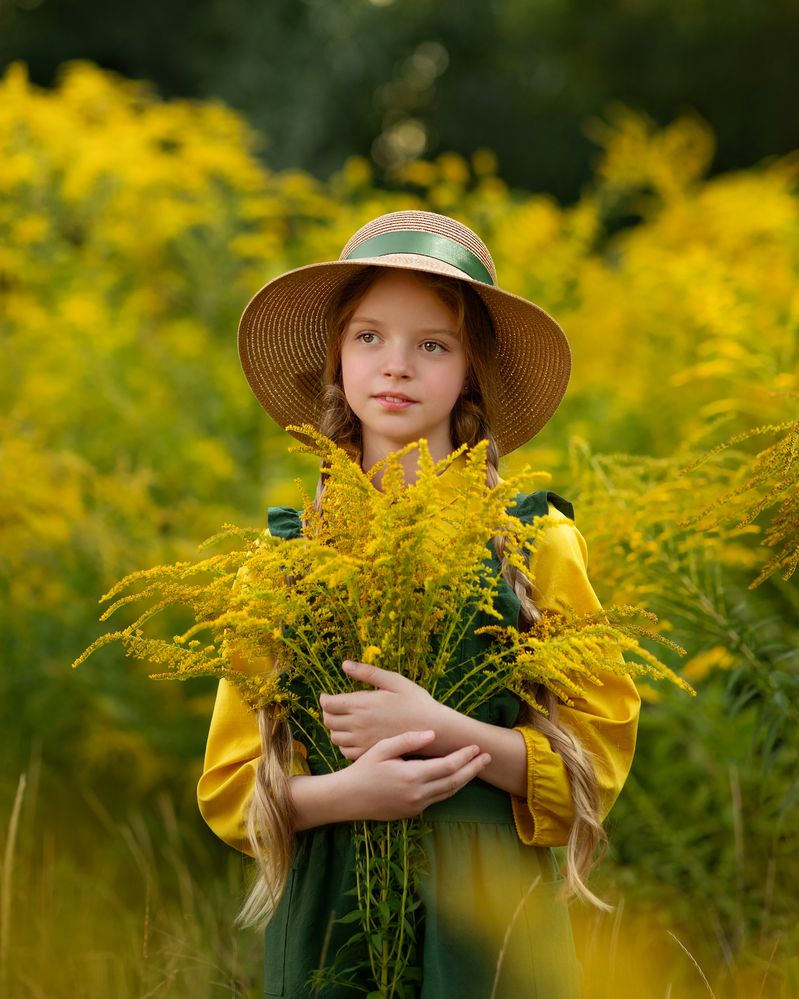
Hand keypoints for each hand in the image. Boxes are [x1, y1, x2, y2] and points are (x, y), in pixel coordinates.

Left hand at [320, 661, 443, 760]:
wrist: (434, 729)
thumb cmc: (416, 702)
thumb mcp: (394, 681)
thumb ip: (368, 673)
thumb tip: (345, 664)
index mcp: (362, 704)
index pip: (328, 704)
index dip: (324, 699)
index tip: (327, 696)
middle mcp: (358, 724)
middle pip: (328, 720)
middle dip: (328, 712)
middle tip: (335, 707)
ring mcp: (363, 741)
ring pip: (334, 737)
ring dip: (335, 728)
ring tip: (344, 721)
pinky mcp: (370, 753)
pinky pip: (345, 752)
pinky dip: (344, 744)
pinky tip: (353, 737)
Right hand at [341, 730, 490, 820]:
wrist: (348, 799)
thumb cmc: (363, 769)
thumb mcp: (383, 749)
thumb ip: (409, 740)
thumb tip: (433, 734)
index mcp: (412, 776)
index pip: (449, 766)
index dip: (465, 756)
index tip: (476, 746)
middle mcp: (418, 795)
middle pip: (455, 782)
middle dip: (473, 769)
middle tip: (487, 758)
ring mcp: (416, 806)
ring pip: (448, 792)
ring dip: (464, 780)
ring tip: (476, 767)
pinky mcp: (412, 812)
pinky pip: (437, 799)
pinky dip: (449, 787)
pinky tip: (454, 778)